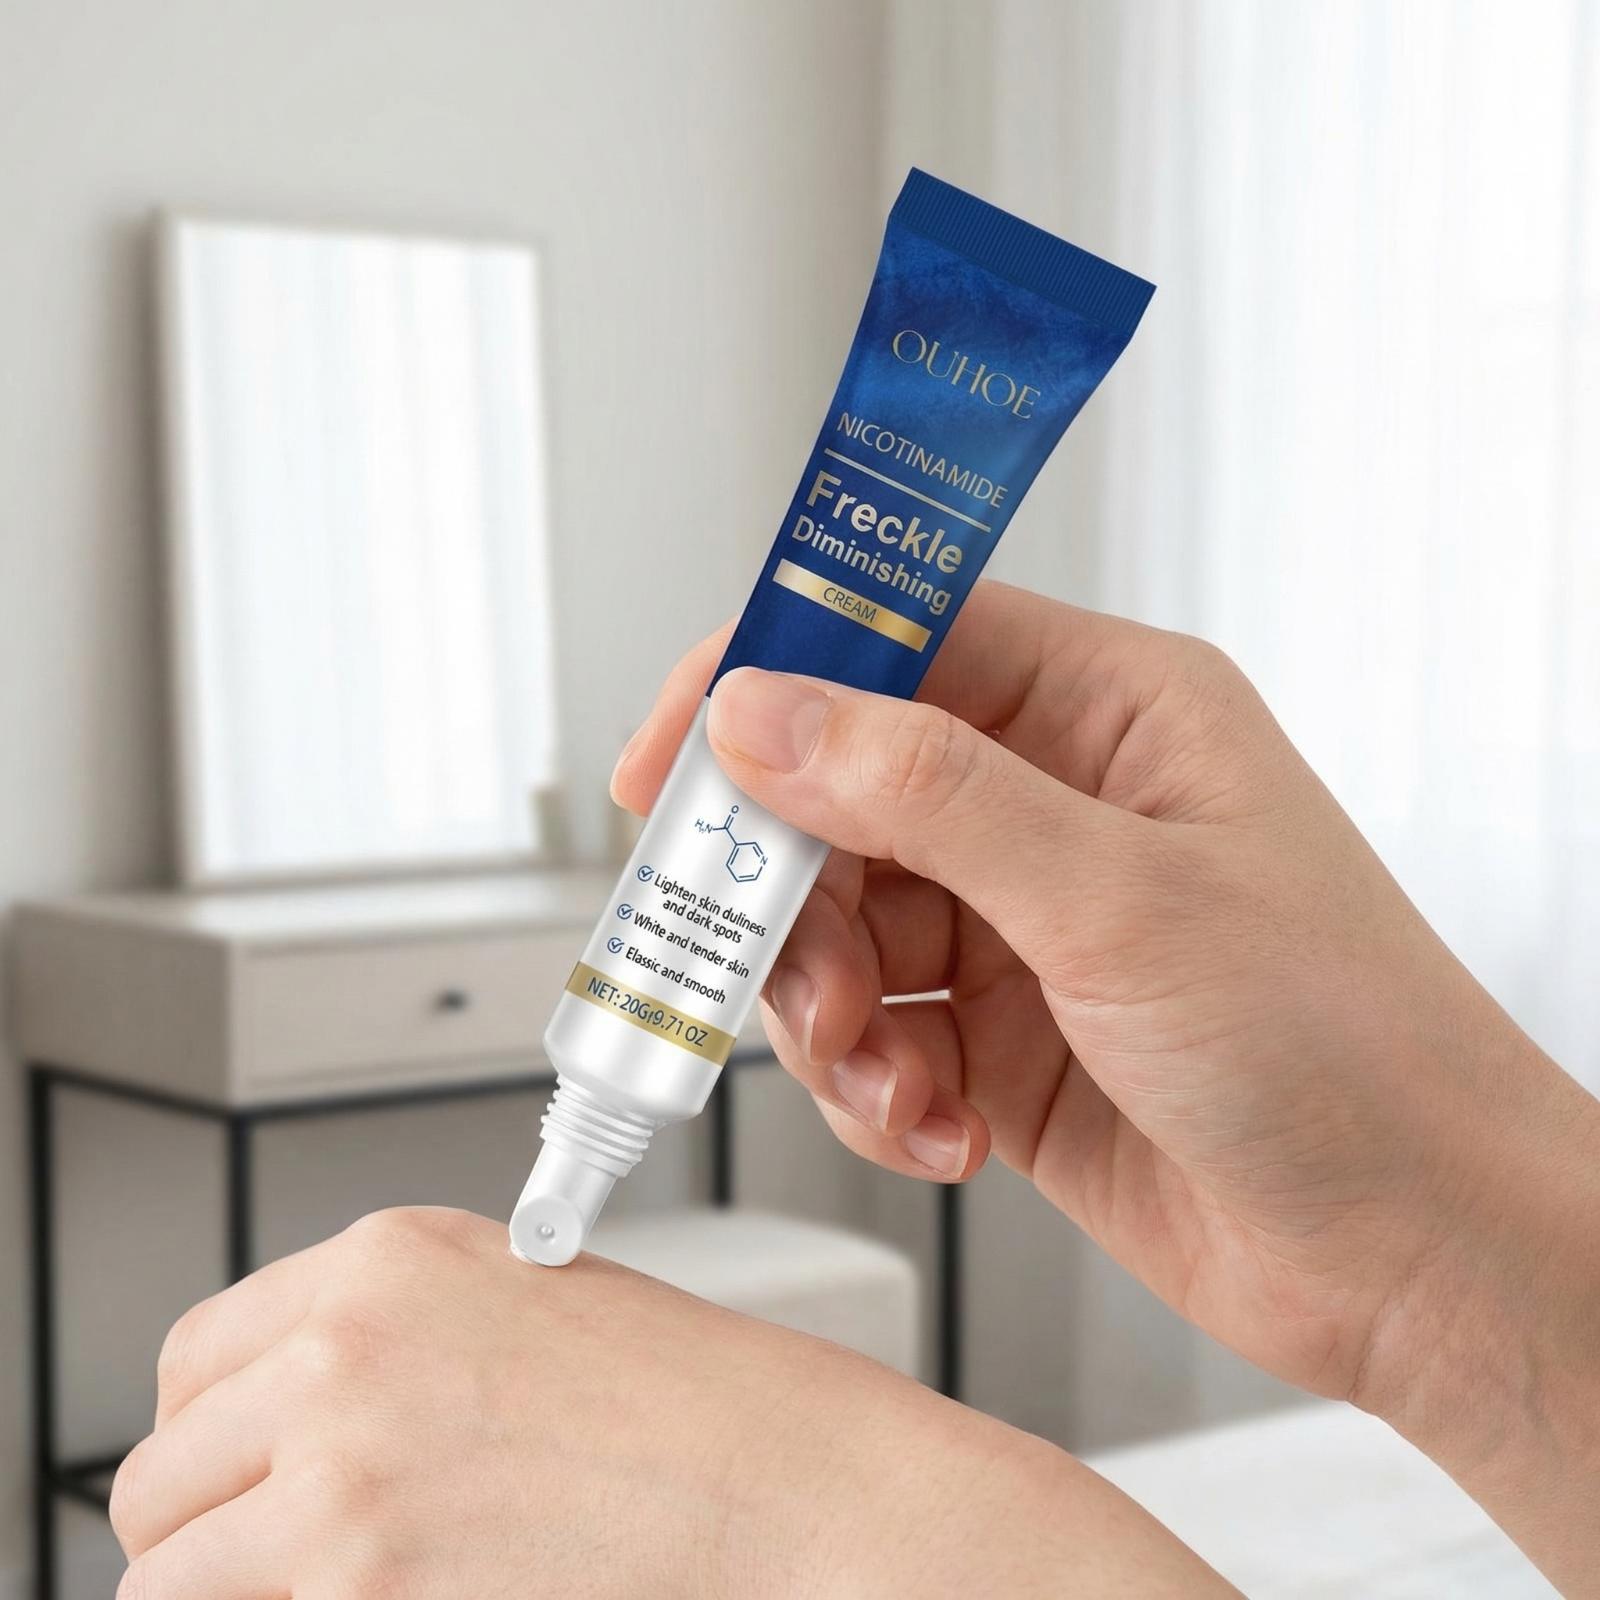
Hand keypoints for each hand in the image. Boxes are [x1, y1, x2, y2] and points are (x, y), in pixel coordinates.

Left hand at [109, 1206, 1231, 1598]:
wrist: (792, 1486)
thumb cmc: (698, 1404)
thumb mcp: (526, 1313)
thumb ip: (391, 1346)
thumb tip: (288, 1423)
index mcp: (386, 1258)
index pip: (189, 1360)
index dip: (204, 1432)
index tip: (226, 1475)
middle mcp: (342, 1346)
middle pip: (157, 1475)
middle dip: (207, 1524)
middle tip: (285, 1552)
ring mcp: (340, 1469)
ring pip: (169, 1572)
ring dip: (234, 1587)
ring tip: (342, 1581)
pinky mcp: (361, 1579)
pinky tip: (391, 1596)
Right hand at [615, 582, 1599, 1591]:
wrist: (1415, 1253)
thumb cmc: (1343, 1047)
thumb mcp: (1118, 897)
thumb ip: (926, 794)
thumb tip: (767, 714)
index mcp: (1107, 711)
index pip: (900, 639)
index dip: (771, 681)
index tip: (674, 758)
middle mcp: (1055, 805)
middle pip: (841, 796)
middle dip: (789, 892)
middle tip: (761, 960)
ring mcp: (1024, 924)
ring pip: (842, 927)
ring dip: (830, 1011)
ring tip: (885, 1075)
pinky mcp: (1003, 1036)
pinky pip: (876, 1033)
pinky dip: (877, 1087)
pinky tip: (938, 1130)